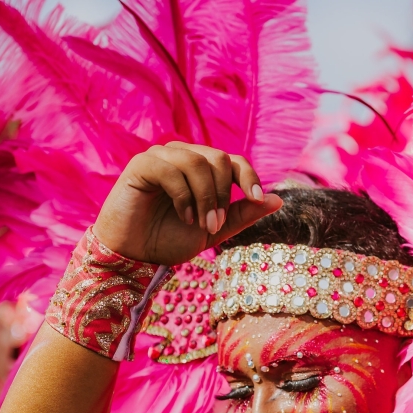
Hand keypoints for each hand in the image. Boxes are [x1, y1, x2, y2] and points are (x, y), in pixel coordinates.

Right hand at [93, 142, 282, 264]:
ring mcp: (162, 157)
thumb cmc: (169, 241)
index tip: (256, 199)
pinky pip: (172, 169)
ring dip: (205, 197)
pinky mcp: (142, 164)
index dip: (249, 177)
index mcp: (202, 170)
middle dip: (223, 195)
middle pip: (219, 158)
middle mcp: (183, 157)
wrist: (134, 255)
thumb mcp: (214, 231)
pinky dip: (183, 195)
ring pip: (198, 162)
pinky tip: (182, 216)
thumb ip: (242, 214)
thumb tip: (278, 199)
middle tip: (214, 226)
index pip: (234, 161)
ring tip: (199, 224)